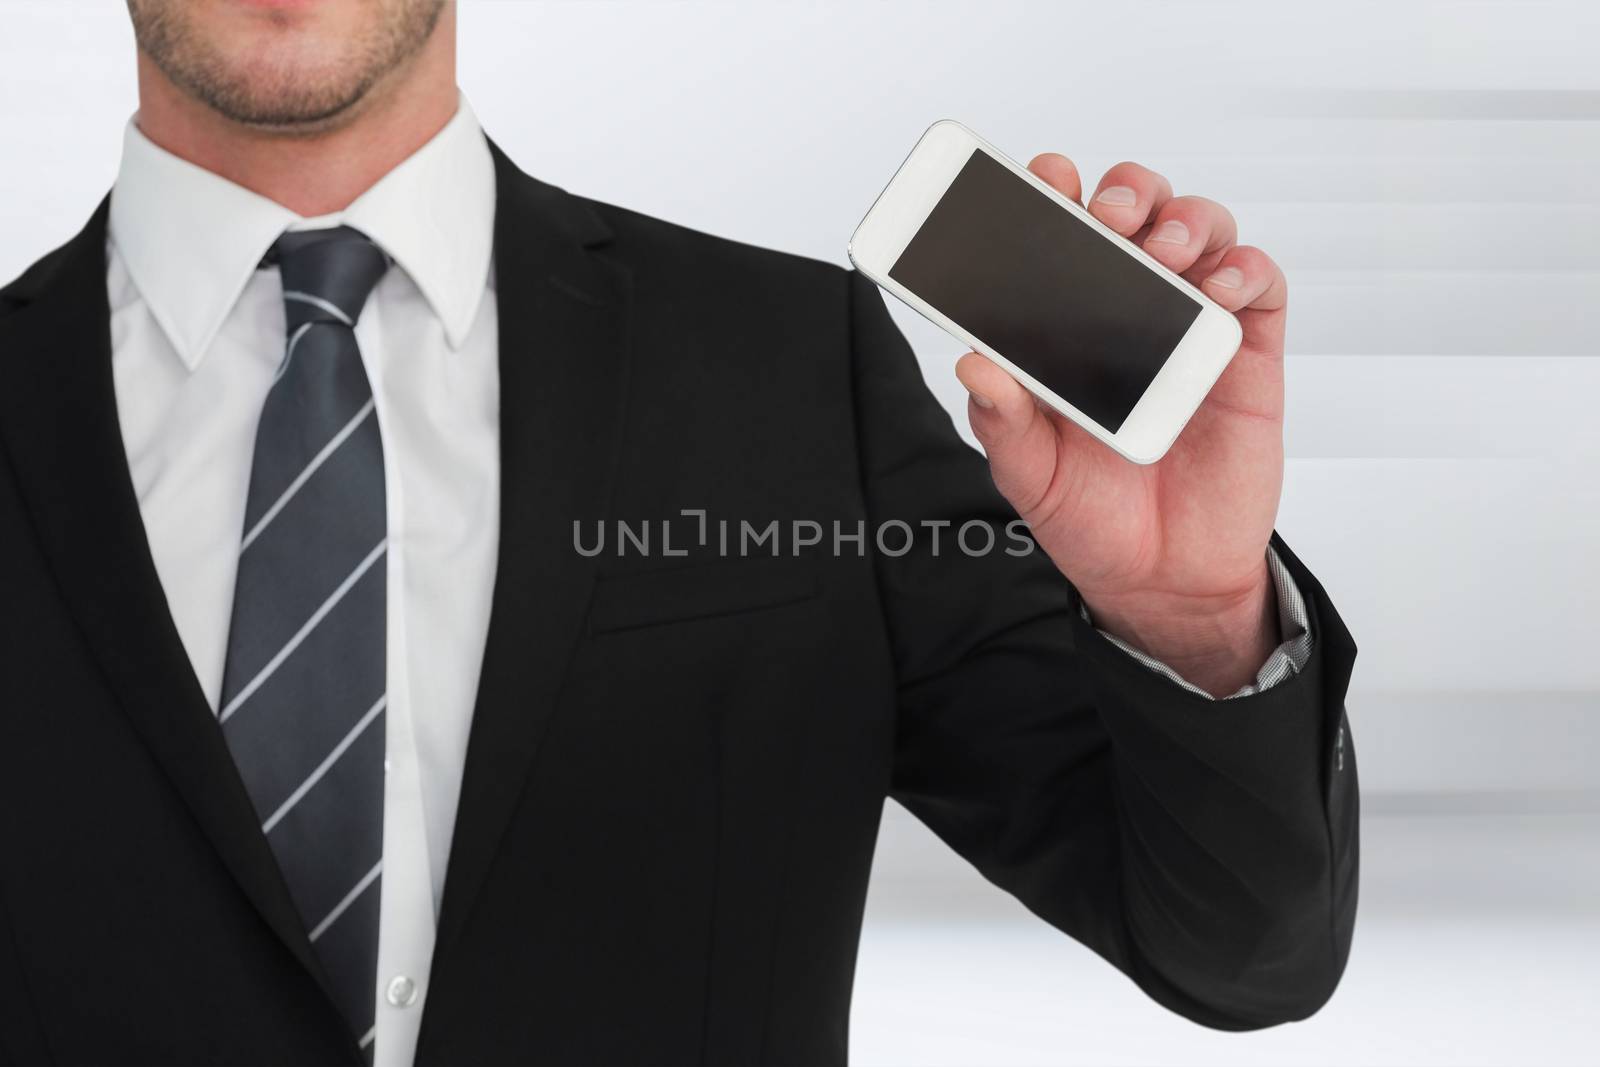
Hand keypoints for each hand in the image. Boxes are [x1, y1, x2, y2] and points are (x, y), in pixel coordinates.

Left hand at [956, 154, 1284, 696]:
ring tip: (1165, 250)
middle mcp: (1129, 313)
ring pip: (1201, 232)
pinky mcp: (1245, 356)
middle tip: (1108, 216)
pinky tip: (1220, 286)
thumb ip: (1004, 421)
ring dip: (1186, 220)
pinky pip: (1260, 287)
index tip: (1044, 178)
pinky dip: (1246, 268)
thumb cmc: (1092, 517)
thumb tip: (974, 366)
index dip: (1055, 196)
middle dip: (1126, 193)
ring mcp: (1190, 328)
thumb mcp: (1029, 474)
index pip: (1061, 240)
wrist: (1162, 581)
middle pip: (1138, 214)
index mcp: (1068, 328)